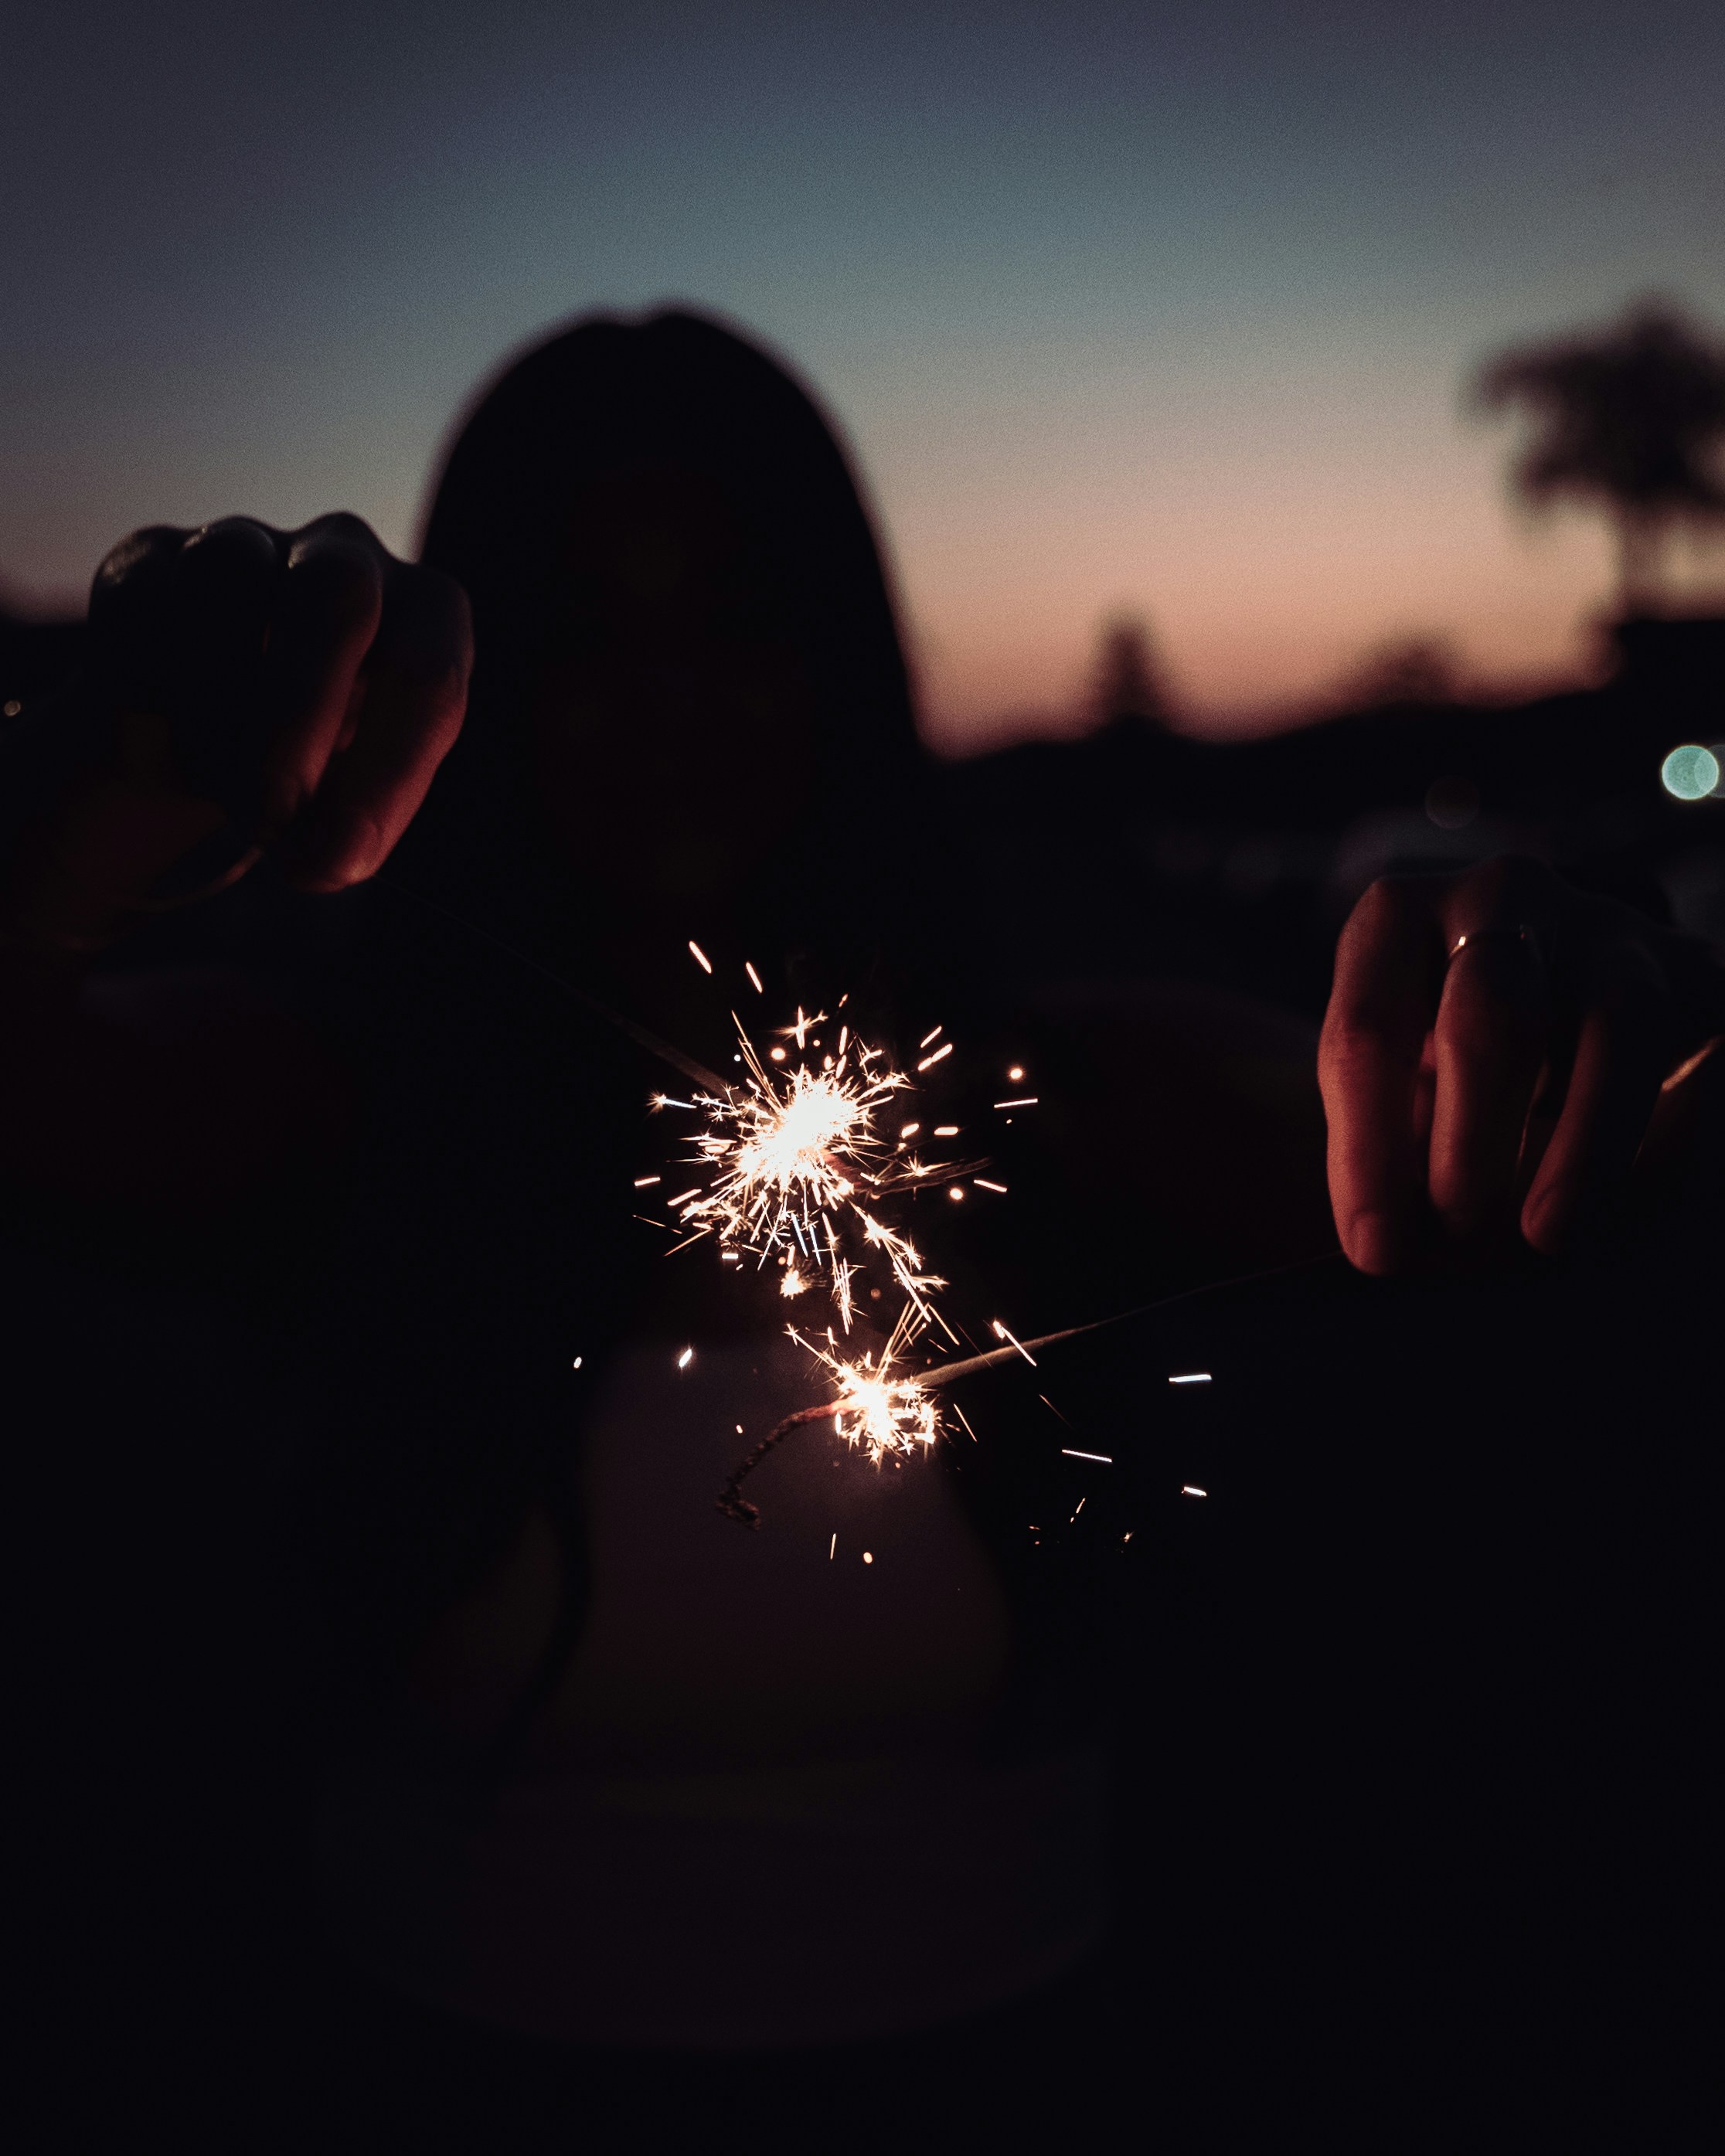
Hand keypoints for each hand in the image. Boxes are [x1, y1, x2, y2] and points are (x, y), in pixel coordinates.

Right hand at [86, 512, 470, 894]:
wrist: (215, 736)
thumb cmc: (312, 770)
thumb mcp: (346, 805)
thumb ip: (346, 830)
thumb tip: (325, 857)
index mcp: (425, 617)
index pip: (428, 677)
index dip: (388, 773)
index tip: (343, 858)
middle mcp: (348, 558)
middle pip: (335, 595)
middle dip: (298, 716)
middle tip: (273, 814)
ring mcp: (248, 542)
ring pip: (225, 585)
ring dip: (215, 711)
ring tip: (221, 790)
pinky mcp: (153, 553)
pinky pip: (142, 606)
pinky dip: (147, 694)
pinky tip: (160, 745)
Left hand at [1318, 856, 1724, 1271]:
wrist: (1571, 1014)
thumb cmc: (1449, 1073)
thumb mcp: (1396, 1094)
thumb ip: (1383, 1151)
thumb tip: (1383, 1247)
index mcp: (1395, 921)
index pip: (1369, 1031)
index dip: (1367, 1150)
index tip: (1374, 1248)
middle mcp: (1499, 896)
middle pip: (1488, 1018)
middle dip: (1470, 1140)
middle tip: (1456, 1234)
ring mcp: (1605, 923)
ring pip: (1611, 1028)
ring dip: (1580, 1145)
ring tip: (1547, 1235)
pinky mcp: (1691, 970)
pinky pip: (1688, 1052)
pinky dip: (1660, 1132)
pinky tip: (1621, 1201)